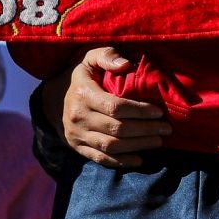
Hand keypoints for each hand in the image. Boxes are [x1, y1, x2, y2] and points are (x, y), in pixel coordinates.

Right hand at [58, 46, 170, 168]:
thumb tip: (126, 64)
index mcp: (83, 94)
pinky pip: (101, 158)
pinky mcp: (78, 147)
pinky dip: (121, 161)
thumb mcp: (90, 59)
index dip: (140, 111)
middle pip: (117, 128)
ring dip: (138, 145)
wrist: (53, 99)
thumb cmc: (81, 77)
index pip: (115, 107)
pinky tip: (139, 159)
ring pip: (111, 146)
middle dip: (145, 130)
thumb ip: (107, 56)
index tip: (158, 111)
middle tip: (166, 128)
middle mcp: (78, 117)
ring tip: (158, 141)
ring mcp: (77, 134)